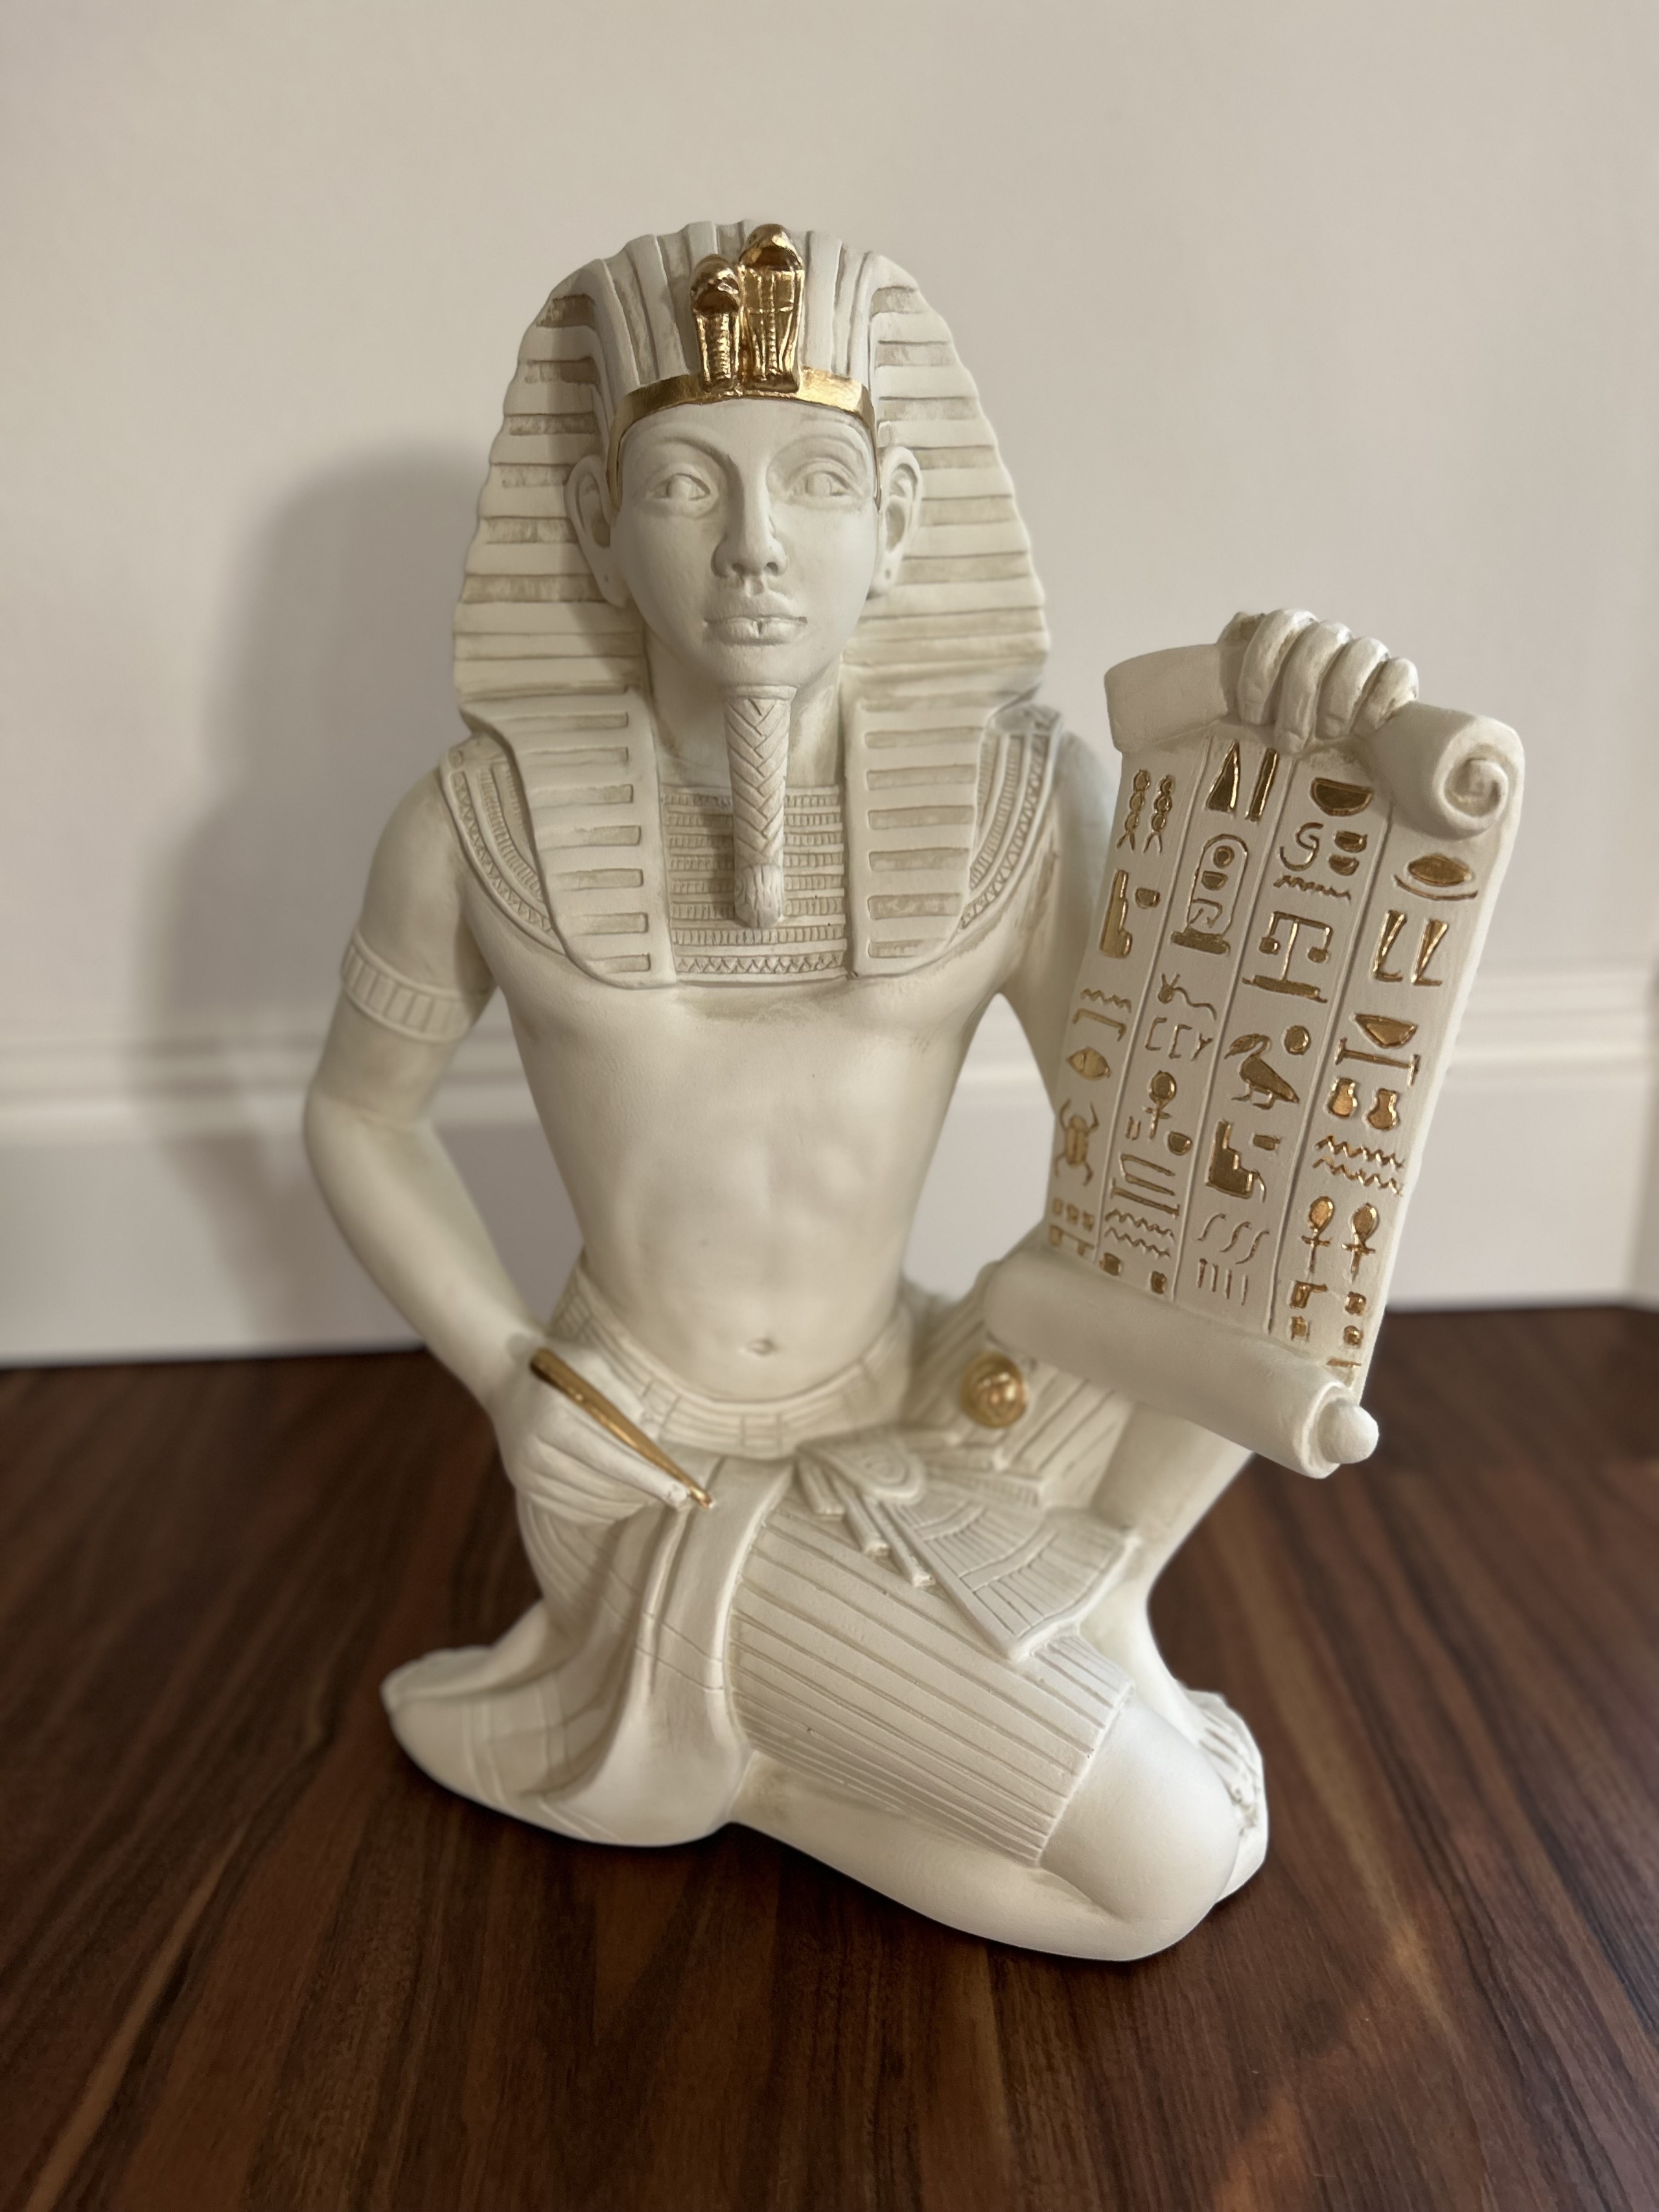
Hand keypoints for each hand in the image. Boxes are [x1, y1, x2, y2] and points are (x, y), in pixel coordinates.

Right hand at [487, 1343, 691, 1524]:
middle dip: (642, 1493)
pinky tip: (620, 1499)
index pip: (608, 1459)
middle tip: (674, 1494)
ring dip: (624, 1503)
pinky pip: (572, 1511)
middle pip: (600, 1486)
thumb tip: (653, 1439)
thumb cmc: (558, 1366)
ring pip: (589, 1504)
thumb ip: (625, 1399)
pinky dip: (602, 1510)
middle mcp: (533, 1453)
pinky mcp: (525, 1487)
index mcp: (551, 1420)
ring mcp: (525, 1474)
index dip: (646, 1479)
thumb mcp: (593, 1365)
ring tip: (649, 1493)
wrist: (504, 1375)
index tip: (680, 1495)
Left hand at [1219, 610, 1416, 745]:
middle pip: (1319, 640)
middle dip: (1299, 694)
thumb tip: (1237, 622)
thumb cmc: (1281, 728)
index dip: (1262, 664)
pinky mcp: (1399, 678)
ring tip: (1327, 734)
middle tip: (1285, 741)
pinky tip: (1362, 728)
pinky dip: (1380, 699)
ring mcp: (1368, 655)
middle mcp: (1332, 637)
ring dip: (1341, 695)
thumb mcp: (1251, 705)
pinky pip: (1400, 672)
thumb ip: (1235, 666)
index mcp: (1294, 633)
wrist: (1331, 758)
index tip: (1250, 714)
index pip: (1280, 623)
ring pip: (1363, 651)